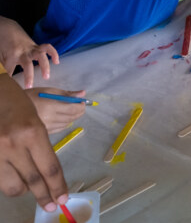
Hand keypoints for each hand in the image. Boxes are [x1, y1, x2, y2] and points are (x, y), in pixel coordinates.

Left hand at [0, 17, 59, 88]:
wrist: (6, 28)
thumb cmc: (1, 43)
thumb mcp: (0, 55)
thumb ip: (4, 67)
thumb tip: (5, 80)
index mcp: (11, 55)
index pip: (10, 70)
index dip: (10, 80)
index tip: (11, 89)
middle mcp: (23, 52)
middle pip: (27, 65)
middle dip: (29, 76)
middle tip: (29, 87)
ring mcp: (31, 48)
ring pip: (40, 56)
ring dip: (44, 66)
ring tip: (47, 76)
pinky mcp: (36, 46)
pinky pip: (47, 48)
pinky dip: (53, 53)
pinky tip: (57, 61)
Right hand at [0, 75, 67, 210]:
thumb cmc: (18, 106)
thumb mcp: (37, 121)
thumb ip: (44, 145)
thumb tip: (52, 173)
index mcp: (33, 132)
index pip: (50, 167)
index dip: (58, 185)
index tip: (63, 198)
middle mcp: (14, 144)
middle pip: (34, 179)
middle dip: (45, 195)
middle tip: (51, 205)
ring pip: (14, 185)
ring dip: (25, 190)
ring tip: (31, 187)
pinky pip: (1, 180)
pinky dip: (11, 183)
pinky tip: (17, 177)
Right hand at [25, 88, 85, 133]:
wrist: (14, 108)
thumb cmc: (32, 96)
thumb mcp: (49, 91)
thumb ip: (67, 93)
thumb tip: (83, 93)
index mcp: (51, 106)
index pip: (73, 109)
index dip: (81, 106)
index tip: (83, 102)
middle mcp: (50, 118)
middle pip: (72, 117)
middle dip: (79, 111)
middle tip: (80, 106)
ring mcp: (46, 127)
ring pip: (67, 124)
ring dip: (73, 117)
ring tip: (71, 110)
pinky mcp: (44, 132)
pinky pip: (60, 128)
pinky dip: (65, 123)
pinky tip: (63, 118)